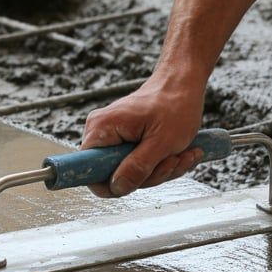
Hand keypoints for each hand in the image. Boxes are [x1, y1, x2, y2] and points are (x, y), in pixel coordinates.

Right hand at [80, 74, 205, 197]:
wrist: (184, 84)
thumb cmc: (176, 105)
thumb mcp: (162, 142)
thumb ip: (138, 167)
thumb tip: (117, 187)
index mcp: (102, 128)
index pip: (87, 169)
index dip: (110, 184)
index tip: (138, 180)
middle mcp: (101, 132)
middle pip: (114, 176)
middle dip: (149, 175)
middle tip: (172, 160)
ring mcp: (114, 138)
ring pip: (131, 173)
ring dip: (160, 169)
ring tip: (180, 153)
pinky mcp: (126, 141)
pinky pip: (139, 165)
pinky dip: (161, 164)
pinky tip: (179, 153)